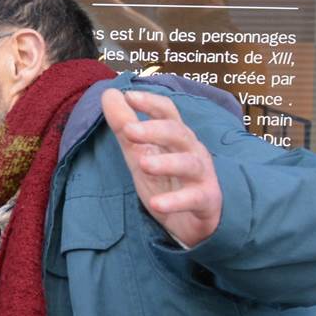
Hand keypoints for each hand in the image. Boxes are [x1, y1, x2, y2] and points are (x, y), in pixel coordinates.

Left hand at [100, 89, 221, 247]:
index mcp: (176, 137)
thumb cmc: (167, 181)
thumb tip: (109, 94)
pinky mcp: (206, 200)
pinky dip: (175, 201)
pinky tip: (156, 204)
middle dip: (155, 130)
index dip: (151, 102)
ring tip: (143, 164)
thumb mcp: (140, 153)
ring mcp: (201, 175)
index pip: (168, 112)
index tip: (129, 96)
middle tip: (129, 130)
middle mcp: (192, 151)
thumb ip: (125, 127)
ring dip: (166, 162)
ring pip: (189, 163)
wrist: (191, 221)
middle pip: (178, 133)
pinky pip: (193, 198)